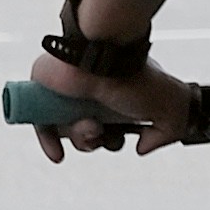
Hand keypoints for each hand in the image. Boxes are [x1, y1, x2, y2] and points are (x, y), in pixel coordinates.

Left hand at [29, 0, 192, 150]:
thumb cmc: (134, 76)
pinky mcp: (45, 91)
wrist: (103, 56)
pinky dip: (48, 141)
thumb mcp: (169, 111)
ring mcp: (68, 92)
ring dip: (80, 139)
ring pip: (67, 129)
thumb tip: (142, 147)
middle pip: (88, 131)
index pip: (110, 125)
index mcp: (116, 93)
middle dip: (96, 141)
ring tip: (89, 125)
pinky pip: (40, 121)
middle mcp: (92, 92)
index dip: (111, 139)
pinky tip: (57, 153)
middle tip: (101, 130)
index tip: (116, 138)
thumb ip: (165, 134)